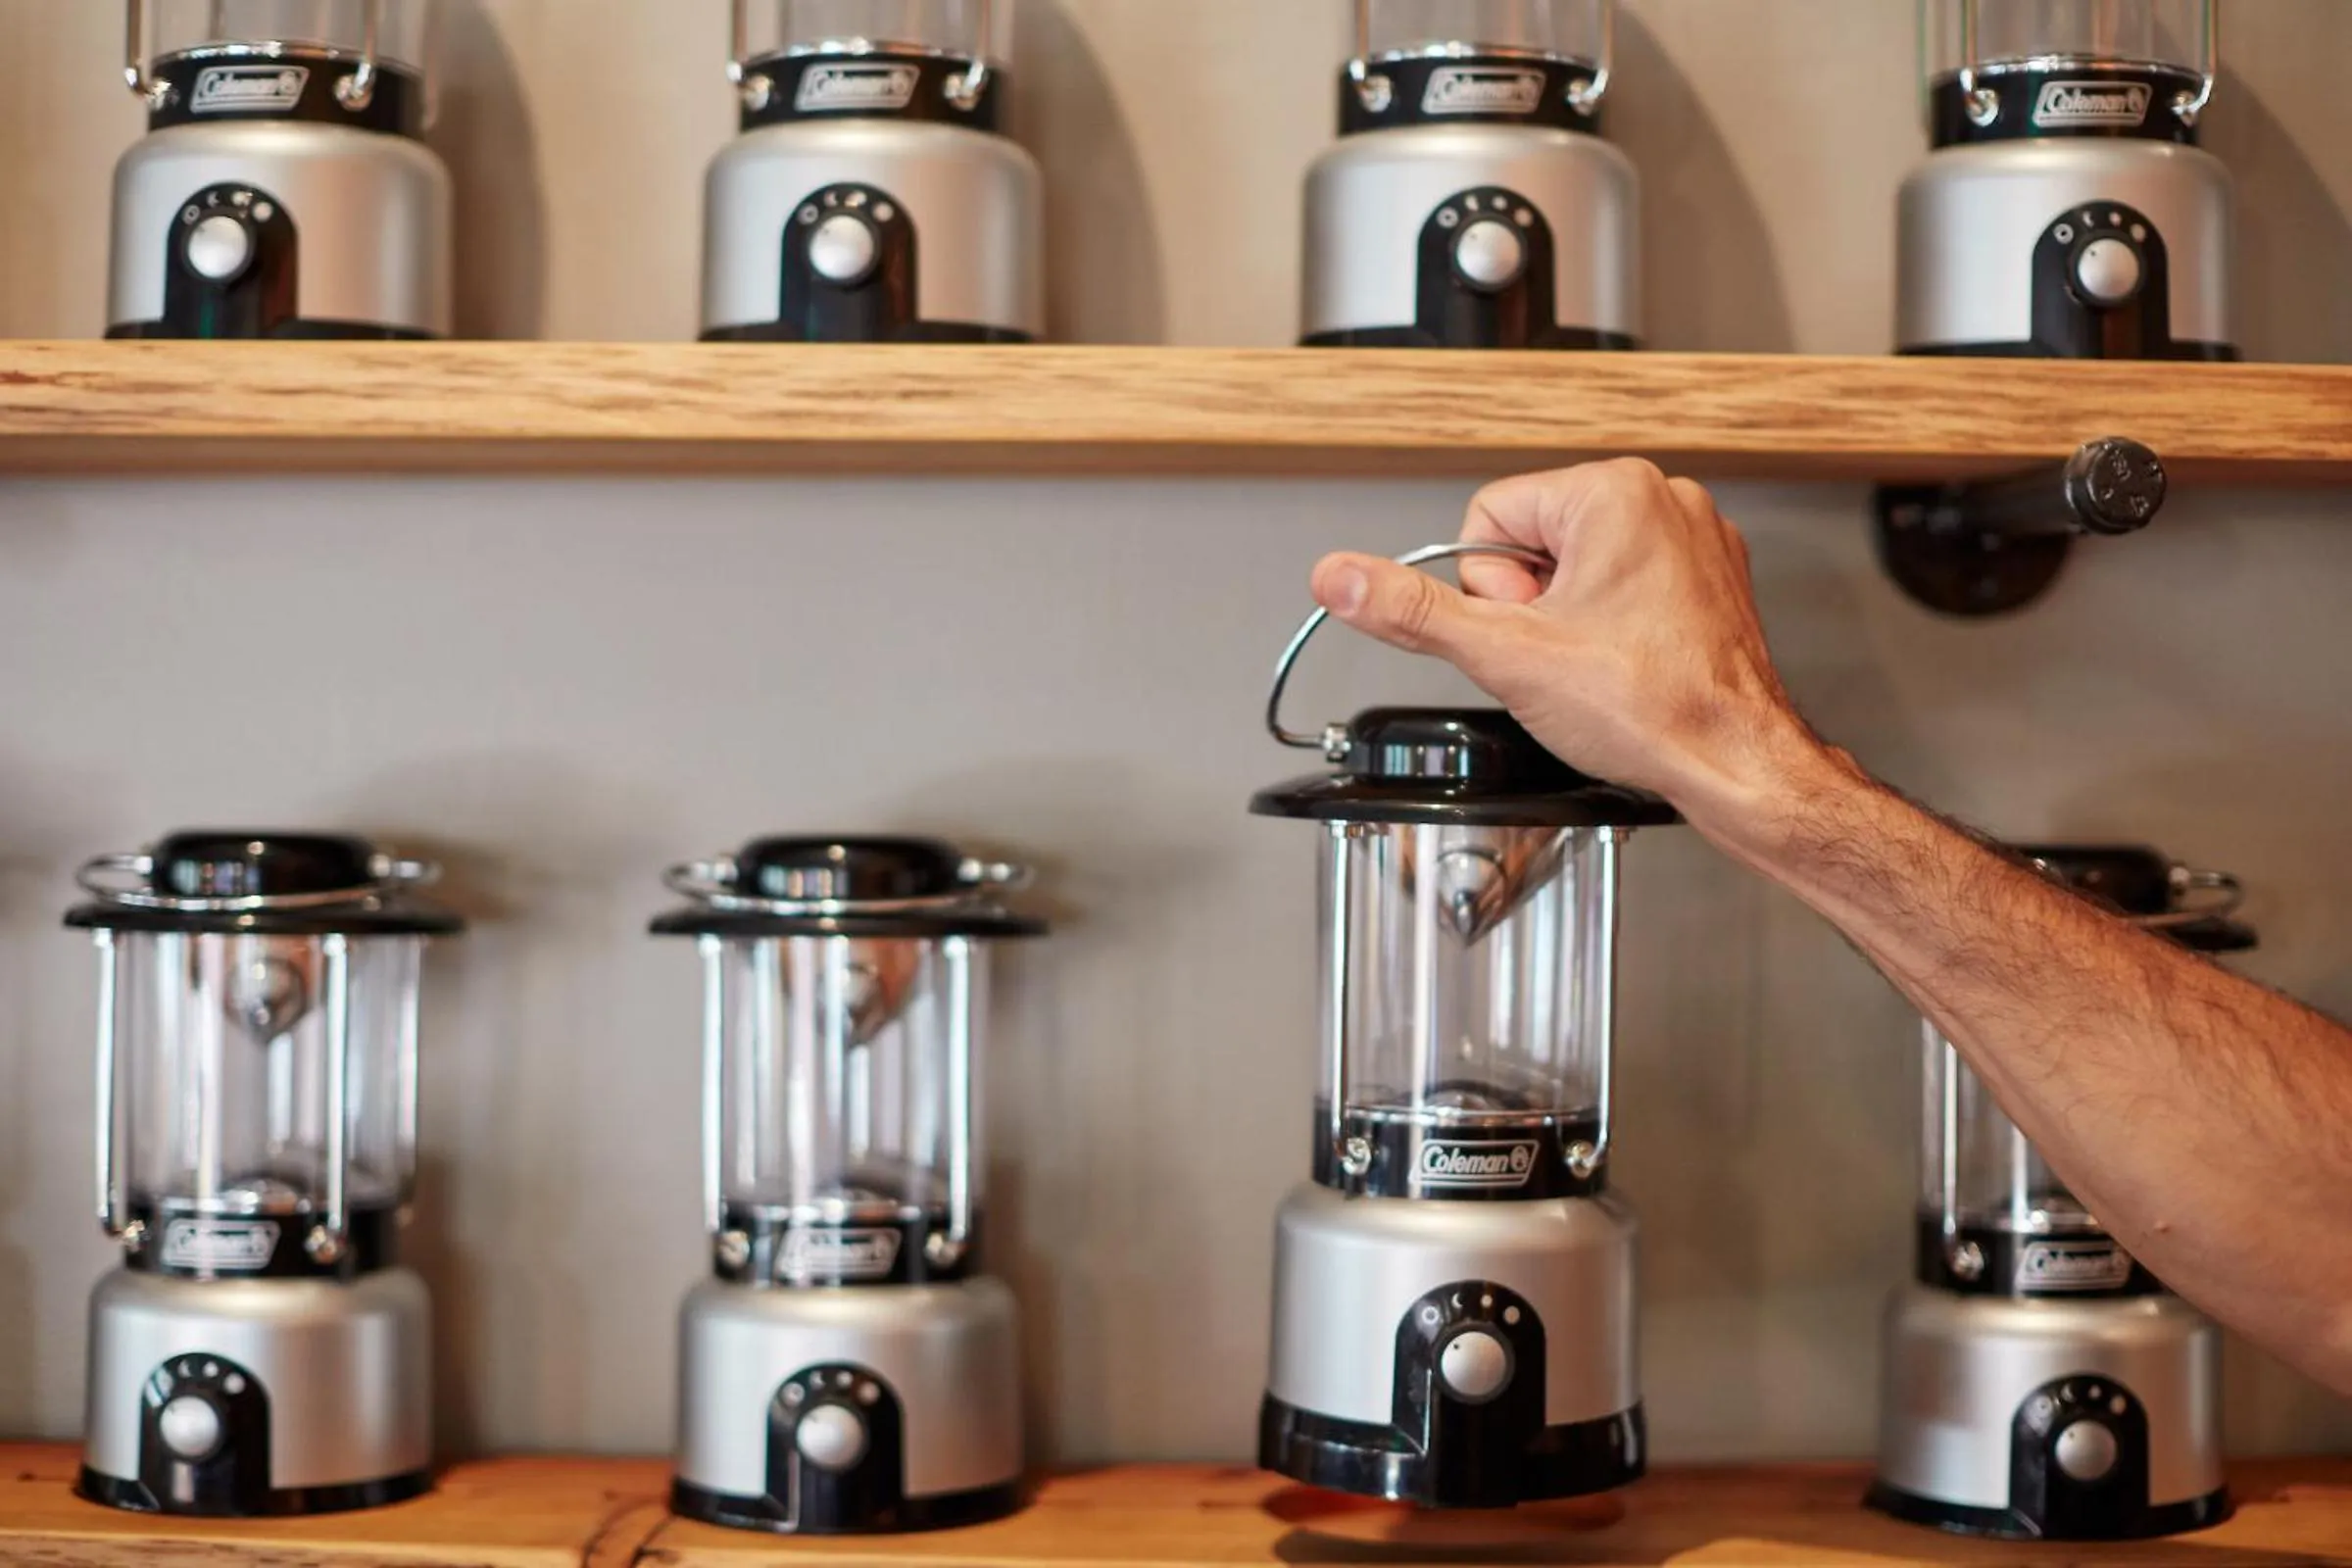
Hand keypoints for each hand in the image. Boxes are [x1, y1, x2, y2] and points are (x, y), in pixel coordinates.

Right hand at [1310, 459, 1846, 838]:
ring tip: (1604, 664)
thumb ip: (1412, 611)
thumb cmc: (1652, 708)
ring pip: (1580, 567)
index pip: (1487, 516)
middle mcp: (1663, 498)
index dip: (1490, 589)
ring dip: (1572, 619)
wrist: (1737, 765)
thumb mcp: (1505, 656)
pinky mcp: (1712, 576)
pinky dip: (1617, 627)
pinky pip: (1629, 585)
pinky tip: (1631, 665)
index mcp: (1613, 491)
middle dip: (1533, 606)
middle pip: (1534, 540)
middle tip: (1569, 656)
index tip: (1532, 633)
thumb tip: (1340, 577)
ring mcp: (1695, 537)